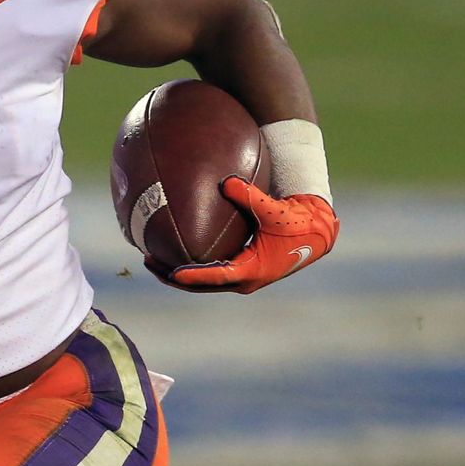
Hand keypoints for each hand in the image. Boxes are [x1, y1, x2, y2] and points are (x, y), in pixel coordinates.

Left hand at [146, 176, 338, 293]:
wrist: (316, 233)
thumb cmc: (297, 223)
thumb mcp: (274, 210)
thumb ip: (250, 196)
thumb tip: (227, 181)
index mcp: (252, 270)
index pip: (215, 277)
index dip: (193, 276)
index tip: (171, 272)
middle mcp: (244, 279)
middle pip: (201, 285)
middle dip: (172, 275)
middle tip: (148, 261)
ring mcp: (242, 276)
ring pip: (204, 281)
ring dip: (178, 273)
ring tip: (151, 258)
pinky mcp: (242, 269)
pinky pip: (211, 271)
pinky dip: (192, 265)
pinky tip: (173, 251)